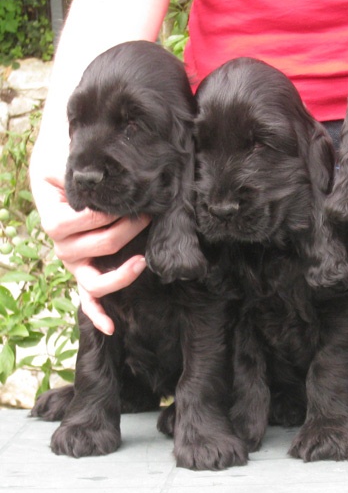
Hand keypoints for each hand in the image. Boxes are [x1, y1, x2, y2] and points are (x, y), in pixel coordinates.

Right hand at [34, 167, 149, 334]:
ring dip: (122, 275)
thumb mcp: (66, 165)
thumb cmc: (66, 166)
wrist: (58, 171)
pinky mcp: (84, 272)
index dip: (108, 213)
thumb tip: (105, 181)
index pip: (83, 222)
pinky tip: (111, 327)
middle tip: (148, 215)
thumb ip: (82, 177)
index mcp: (55, 222)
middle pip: (101, 246)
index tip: (131, 202)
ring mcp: (74, 263)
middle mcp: (63, 247)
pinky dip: (97, 314)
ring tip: (144, 261)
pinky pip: (88, 299)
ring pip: (96, 282)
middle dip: (129, 230)